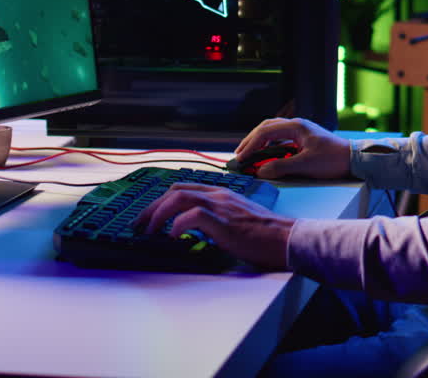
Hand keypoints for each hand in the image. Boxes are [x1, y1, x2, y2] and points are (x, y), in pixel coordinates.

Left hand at [131, 183, 294, 270]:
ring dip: (158, 215)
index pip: (183, 188)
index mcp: (222, 194)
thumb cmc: (267, 235)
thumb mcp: (238, 221)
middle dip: (152, 207)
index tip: (148, 216)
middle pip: (174, 191)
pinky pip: (192, 216)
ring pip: (178, 198)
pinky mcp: (223, 221)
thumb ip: (218, 220)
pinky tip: (172, 237)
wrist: (288, 239)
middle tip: (139, 225)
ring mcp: (221, 206)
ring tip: (148, 231)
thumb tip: (197, 232)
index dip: (161, 201)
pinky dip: (177, 225)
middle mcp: (219, 195)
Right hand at [236, 117, 351, 179]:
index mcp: (296, 127)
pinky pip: (281, 138)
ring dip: (259, 141)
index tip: (241, 158)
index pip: (265, 132)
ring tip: (248, 154)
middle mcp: (297, 125)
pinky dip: (269, 145)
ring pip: (273, 131)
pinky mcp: (304, 138)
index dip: (250, 145)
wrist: (355, 160)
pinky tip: (265, 154)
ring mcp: (301, 131)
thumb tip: (261, 171)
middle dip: (251, 141)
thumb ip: (281, 167)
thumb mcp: (306, 165)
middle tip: (239, 155)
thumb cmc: (334, 160)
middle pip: (266, 128)